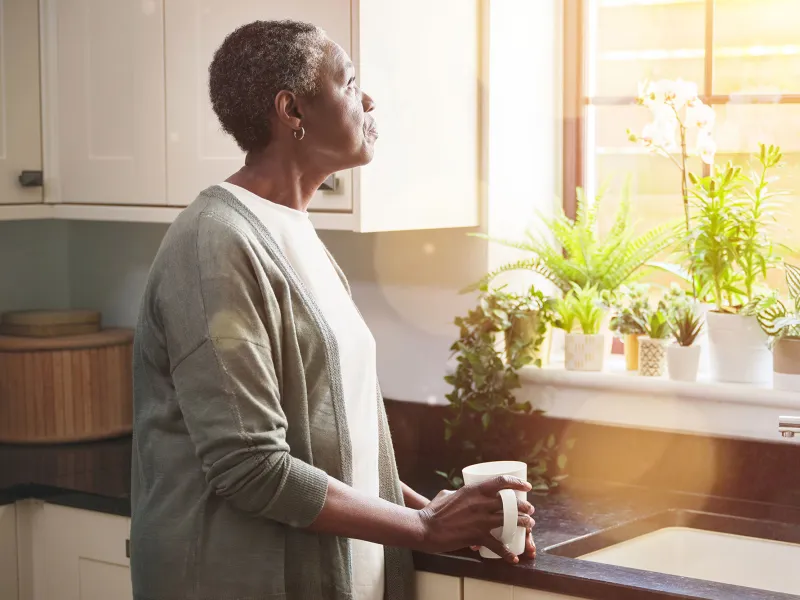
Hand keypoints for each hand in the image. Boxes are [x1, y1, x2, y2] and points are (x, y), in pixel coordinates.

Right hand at [417, 476, 533, 563]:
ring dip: (523, 524)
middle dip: (524, 506)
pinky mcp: (477, 536)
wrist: (425, 528)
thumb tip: (462, 492)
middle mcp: (480, 503)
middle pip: (510, 503)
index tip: (527, 487)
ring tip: (529, 526)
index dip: (517, 483)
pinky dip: (507, 552)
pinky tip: (513, 557)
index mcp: (473, 490)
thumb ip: (459, 492)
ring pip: (510, 521)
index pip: (501, 482)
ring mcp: (480, 520)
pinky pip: (497, 545)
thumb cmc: (433, 511)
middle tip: (529, 510)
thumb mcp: (447, 494)